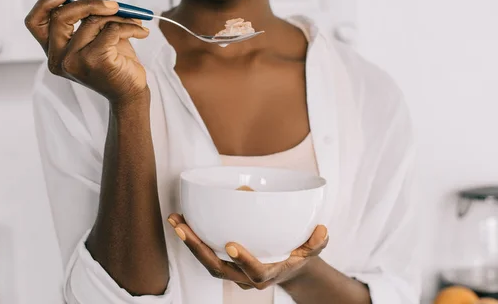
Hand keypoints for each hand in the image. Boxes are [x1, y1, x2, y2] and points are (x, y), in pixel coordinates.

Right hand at [24, 0, 149, 102]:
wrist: (131, 91)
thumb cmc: (114, 60)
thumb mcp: (97, 31)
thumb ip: (83, 6)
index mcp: (53, 51)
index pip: (34, 22)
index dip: (45, 2)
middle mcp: (58, 59)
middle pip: (62, 17)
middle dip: (90, 3)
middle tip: (115, 4)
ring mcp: (74, 63)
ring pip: (92, 23)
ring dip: (119, 18)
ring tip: (135, 23)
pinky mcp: (94, 63)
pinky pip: (111, 31)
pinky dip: (129, 27)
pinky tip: (141, 32)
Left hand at [167, 214, 328, 289]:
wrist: (287, 269)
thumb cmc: (297, 255)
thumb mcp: (311, 250)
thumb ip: (316, 242)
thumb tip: (322, 229)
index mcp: (267, 273)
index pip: (254, 271)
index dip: (244, 260)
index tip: (232, 245)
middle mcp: (245, 276)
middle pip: (217, 268)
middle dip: (198, 248)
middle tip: (182, 227)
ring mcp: (232, 271)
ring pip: (206, 261)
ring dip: (188, 242)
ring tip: (175, 220)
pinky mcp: (224, 262)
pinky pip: (204, 253)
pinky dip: (192, 239)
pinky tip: (181, 221)